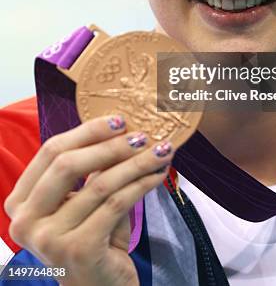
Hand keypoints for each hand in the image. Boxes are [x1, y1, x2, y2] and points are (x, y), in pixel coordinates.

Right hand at [4, 115, 173, 285]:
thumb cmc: (94, 238)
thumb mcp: (86, 199)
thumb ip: (93, 168)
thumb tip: (122, 127)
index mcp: (20, 202)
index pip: (51, 152)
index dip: (86, 132)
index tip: (118, 120)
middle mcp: (25, 222)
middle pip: (68, 164)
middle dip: (110, 145)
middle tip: (141, 135)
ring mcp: (49, 239)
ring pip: (99, 184)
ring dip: (135, 163)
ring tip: (160, 150)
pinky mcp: (78, 250)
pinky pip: (116, 204)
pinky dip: (141, 184)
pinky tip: (158, 174)